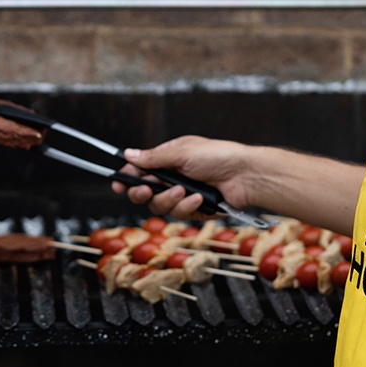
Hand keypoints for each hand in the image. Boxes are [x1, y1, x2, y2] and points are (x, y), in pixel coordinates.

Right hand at [114, 136, 253, 220]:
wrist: (246, 176)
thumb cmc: (219, 156)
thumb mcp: (182, 152)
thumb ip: (153, 158)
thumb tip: (128, 154)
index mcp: (169, 160)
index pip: (141, 170)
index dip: (128, 178)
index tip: (118, 184)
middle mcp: (173, 178)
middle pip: (145, 193)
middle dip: (143, 192)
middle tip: (146, 190)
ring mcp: (183, 195)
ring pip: (160, 206)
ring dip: (169, 199)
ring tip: (184, 191)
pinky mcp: (194, 210)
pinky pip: (179, 214)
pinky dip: (187, 206)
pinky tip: (199, 198)